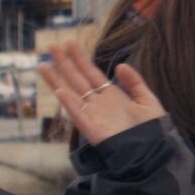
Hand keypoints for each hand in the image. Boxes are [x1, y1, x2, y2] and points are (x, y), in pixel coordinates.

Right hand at [37, 41, 164, 147]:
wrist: (151, 150)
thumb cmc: (150, 128)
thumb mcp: (146, 100)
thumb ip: (135, 82)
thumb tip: (120, 65)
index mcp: (111, 95)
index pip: (91, 73)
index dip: (80, 59)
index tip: (70, 44)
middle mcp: (98, 102)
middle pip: (77, 79)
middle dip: (65, 62)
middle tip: (52, 45)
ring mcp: (92, 114)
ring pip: (70, 93)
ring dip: (56, 79)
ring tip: (43, 64)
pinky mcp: (90, 128)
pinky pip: (77, 113)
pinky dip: (68, 102)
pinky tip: (59, 91)